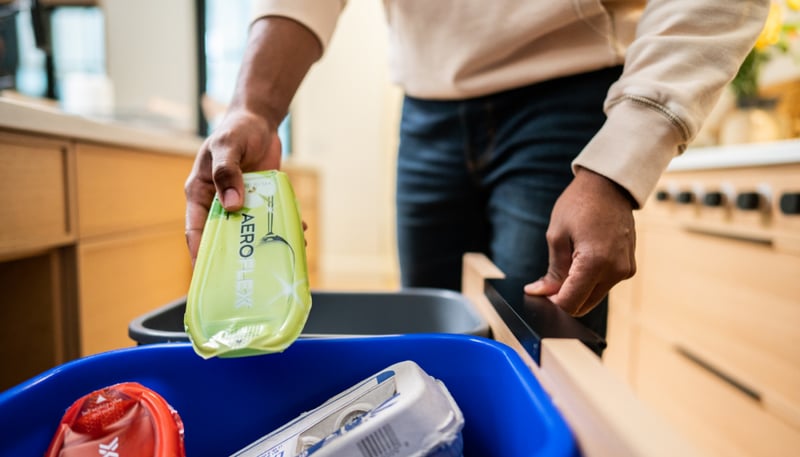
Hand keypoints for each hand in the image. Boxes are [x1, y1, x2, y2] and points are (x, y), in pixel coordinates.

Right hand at [184, 109, 281, 264]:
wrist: (259, 119)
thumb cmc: (236, 130)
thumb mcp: (228, 147)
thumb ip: (228, 173)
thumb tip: (231, 205)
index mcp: (200, 192)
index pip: (195, 229)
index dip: (200, 253)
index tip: (209, 273)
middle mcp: (218, 201)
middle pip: (223, 235)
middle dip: (236, 255)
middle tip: (249, 276)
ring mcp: (241, 201)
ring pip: (250, 230)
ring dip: (264, 243)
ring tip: (281, 258)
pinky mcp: (261, 199)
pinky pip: (270, 217)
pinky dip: (283, 226)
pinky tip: (299, 234)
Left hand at [524, 168, 635, 315]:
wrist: (609, 185)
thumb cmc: (579, 204)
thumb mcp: (556, 236)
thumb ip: (552, 271)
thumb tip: (539, 293)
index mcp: (595, 263)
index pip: (570, 303)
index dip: (552, 303)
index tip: (540, 293)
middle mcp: (615, 271)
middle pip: (583, 305)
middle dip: (563, 298)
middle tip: (548, 280)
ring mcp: (625, 270)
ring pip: (594, 297)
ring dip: (577, 289)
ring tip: (566, 263)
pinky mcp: (629, 267)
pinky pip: (605, 284)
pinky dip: (590, 281)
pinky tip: (581, 260)